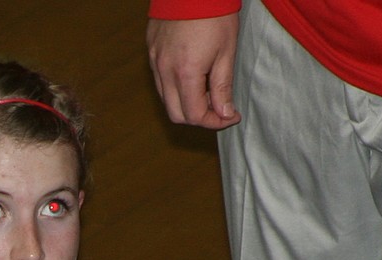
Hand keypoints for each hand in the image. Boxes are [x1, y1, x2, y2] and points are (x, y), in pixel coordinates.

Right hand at [147, 14, 240, 128]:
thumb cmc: (214, 14)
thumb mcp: (226, 52)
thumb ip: (222, 87)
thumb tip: (225, 114)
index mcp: (186, 73)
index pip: (195, 115)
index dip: (214, 122)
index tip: (230, 116)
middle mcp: (165, 72)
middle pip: (177, 114)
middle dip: (199, 118)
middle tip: (218, 109)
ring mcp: (155, 63)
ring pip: (166, 100)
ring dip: (186, 104)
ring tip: (206, 91)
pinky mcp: (151, 54)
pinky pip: (160, 82)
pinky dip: (175, 89)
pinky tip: (191, 78)